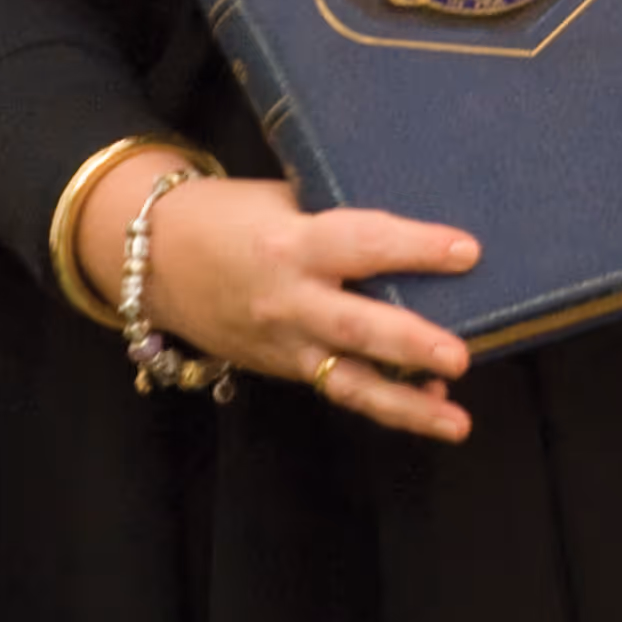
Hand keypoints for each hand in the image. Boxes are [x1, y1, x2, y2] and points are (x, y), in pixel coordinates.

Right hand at [79, 169, 477, 442]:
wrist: (154, 260)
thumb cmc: (228, 216)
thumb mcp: (282, 201)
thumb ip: (338, 219)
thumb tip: (410, 230)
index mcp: (290, 243)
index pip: (361, 243)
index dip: (415, 247)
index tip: (467, 251)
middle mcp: (288, 300)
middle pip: (355, 325)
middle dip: (409, 343)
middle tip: (460, 355)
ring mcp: (285, 343)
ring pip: (349, 381)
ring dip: (407, 405)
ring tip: (456, 420)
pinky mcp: (284, 369)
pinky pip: (337, 388)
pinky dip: (383, 400)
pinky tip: (428, 407)